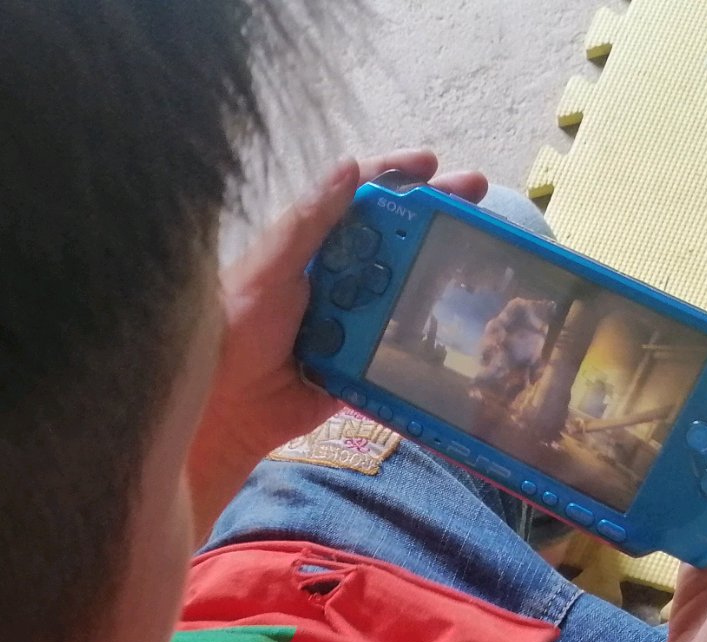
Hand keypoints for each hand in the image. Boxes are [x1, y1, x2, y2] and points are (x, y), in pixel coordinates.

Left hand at [184, 149, 488, 537]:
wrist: (224, 410)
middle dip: (437, 218)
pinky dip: (429, 337)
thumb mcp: (269, 268)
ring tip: (482, 255)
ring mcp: (352, 323)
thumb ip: (308, 222)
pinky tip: (464, 323)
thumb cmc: (234, 330)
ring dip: (442, 274)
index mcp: (312, 248)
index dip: (396, 179)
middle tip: (477, 197)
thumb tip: (349, 167)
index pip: (360, 201)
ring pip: (405, 291)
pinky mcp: (361, 365)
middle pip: (395, 241)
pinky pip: (400, 348)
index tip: (431, 166)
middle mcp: (337, 280)